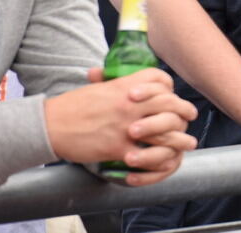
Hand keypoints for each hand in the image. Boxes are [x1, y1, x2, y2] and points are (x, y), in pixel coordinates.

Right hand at [45, 68, 197, 184]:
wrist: (51, 124)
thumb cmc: (74, 105)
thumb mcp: (100, 86)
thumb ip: (120, 84)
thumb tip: (135, 84)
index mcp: (127, 85)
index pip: (161, 80)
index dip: (170, 87)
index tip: (172, 95)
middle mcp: (131, 103)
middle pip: (170, 103)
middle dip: (184, 111)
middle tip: (190, 116)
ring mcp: (127, 125)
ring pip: (165, 130)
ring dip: (180, 138)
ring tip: (189, 143)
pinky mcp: (119, 147)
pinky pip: (148, 154)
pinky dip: (159, 158)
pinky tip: (167, 160)